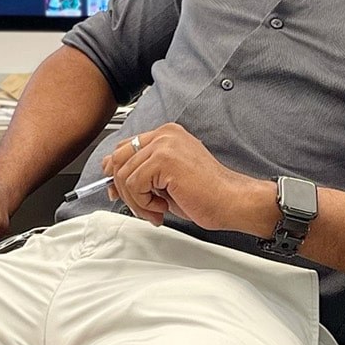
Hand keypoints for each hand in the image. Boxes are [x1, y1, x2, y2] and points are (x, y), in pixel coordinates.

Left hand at [102, 123, 271, 231]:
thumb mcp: (166, 181)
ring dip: (136, 201)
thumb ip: (142, 175)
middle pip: (119, 158)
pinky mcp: (164, 159)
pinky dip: (143, 203)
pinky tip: (162, 207)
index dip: (118, 172)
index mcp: (167, 135)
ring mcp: (164, 144)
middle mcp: (164, 135)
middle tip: (141, 206)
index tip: (121, 192)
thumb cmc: (207, 194)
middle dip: (123, 189)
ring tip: (156, 210)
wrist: (231, 201)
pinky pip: (134, 184)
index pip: (125, 147)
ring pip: (124, 174)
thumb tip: (112, 183)